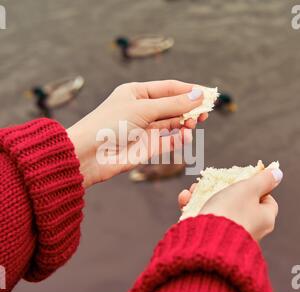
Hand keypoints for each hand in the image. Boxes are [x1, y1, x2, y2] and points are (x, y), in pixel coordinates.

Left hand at [67, 80, 206, 187]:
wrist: (90, 154)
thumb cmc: (110, 123)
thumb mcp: (142, 108)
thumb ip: (172, 104)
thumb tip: (199, 95)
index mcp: (137, 93)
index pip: (169, 88)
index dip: (189, 90)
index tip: (209, 93)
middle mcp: (142, 110)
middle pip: (173, 106)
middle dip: (190, 108)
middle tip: (206, 112)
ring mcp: (145, 129)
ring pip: (173, 123)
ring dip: (186, 122)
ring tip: (195, 123)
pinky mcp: (147, 147)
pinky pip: (168, 141)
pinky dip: (178, 138)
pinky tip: (185, 136)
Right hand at [178, 168, 282, 240]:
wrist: (207, 241)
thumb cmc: (231, 211)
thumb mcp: (248, 189)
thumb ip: (262, 180)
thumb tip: (277, 173)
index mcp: (263, 218)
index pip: (266, 200)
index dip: (255, 188)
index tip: (242, 181)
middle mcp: (249, 228)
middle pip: (237, 201)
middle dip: (219, 188)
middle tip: (210, 182)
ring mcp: (228, 233)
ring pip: (216, 208)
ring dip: (201, 195)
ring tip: (192, 190)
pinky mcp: (210, 237)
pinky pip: (203, 217)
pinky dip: (192, 206)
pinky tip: (184, 199)